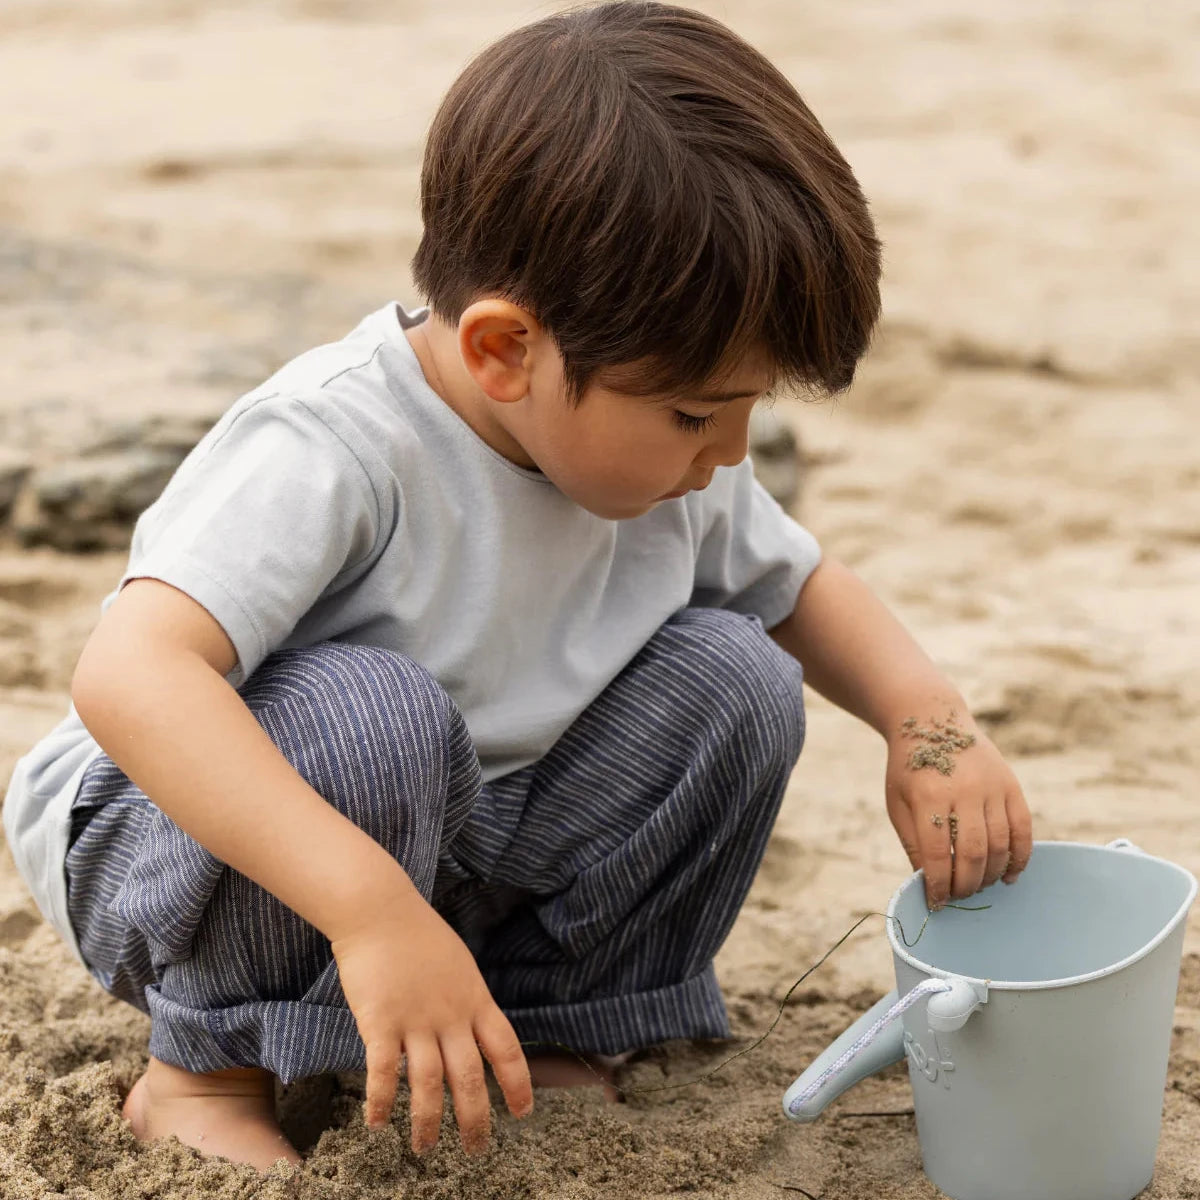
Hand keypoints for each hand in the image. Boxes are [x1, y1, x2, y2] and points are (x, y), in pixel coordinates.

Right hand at [330, 893, 532, 1155]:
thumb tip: (470, 1030)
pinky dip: (381, 1103)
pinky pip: (383, 1073)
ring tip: (425, 1148)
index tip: (522, 1111)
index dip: (517, 1083)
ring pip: (428, 1084)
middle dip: (475, 1119)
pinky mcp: (380, 1022)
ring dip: (428, 1122)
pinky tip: (376, 1124)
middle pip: (469, 1077)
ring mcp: (415, 1021)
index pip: (506, 1048)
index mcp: (475, 999)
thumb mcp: (459, 964)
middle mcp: (450, 1015)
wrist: (381, 911)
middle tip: (477, 1148)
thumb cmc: (418, 934)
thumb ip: (465, 999)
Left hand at [883, 711, 1032, 909]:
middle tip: (958, 897)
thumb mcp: (898, 803)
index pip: (938, 853)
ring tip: (978, 886)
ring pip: (1000, 845)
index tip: (936, 904)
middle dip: (966, 885)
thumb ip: (913, 843)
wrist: (931, 720)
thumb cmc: (909, 767)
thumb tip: (929, 885)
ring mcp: (991, 786)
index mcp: (928, 795)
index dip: (938, 885)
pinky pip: (1023, 829)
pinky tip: (1008, 876)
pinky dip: (1020, 858)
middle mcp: (964, 790)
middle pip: (973, 853)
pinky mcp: (1011, 785)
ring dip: (991, 875)